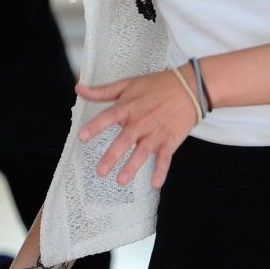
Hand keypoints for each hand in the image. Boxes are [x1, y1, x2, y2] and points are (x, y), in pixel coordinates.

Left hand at [77, 67, 201, 189]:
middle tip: (101, 171)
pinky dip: (161, 171)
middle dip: (112, 156)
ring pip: (143, 152)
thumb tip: (79, 89)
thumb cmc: (158, 85)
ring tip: (121, 180)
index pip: (109, 117)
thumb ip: (103, 91)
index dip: (95, 126)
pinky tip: (155, 184)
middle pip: (124, 140)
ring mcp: (156, 132)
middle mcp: (141, 121)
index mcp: (129, 107)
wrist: (190, 87)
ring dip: (132, 167)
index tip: (82, 137)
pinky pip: (165, 158)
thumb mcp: (129, 84)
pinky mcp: (170, 140)